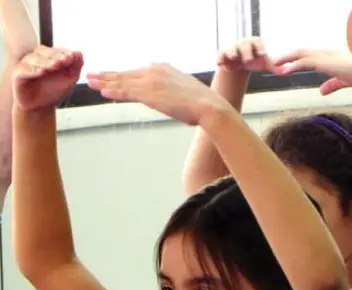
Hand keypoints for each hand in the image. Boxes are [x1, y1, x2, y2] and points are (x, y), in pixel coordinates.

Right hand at [13, 45, 82, 110]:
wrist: (40, 107)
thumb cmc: (53, 91)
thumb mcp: (69, 79)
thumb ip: (75, 67)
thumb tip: (80, 53)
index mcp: (47, 57)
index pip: (55, 51)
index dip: (64, 52)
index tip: (73, 56)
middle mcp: (35, 58)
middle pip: (44, 52)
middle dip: (56, 56)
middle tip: (65, 59)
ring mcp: (25, 65)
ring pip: (34, 60)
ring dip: (46, 62)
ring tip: (55, 65)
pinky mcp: (17, 75)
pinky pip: (23, 70)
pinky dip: (32, 70)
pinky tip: (40, 72)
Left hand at [87, 64, 226, 125]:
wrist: (208, 106)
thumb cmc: (201, 104)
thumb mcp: (184, 91)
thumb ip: (172, 90)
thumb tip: (168, 98)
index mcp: (163, 68)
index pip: (137, 73)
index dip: (122, 76)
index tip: (111, 76)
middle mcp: (154, 71)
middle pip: (126, 74)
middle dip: (108, 76)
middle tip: (92, 76)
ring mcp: (150, 82)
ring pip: (122, 82)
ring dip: (105, 82)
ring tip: (90, 82)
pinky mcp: (149, 94)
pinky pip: (126, 92)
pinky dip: (113, 91)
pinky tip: (102, 91)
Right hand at [217, 37, 275, 73]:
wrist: (240, 63)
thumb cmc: (255, 61)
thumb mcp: (264, 64)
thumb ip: (275, 67)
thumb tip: (286, 72)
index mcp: (255, 44)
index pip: (258, 42)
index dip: (260, 47)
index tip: (263, 53)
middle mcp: (243, 44)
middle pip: (245, 45)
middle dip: (246, 51)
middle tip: (248, 59)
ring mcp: (233, 48)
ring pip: (232, 49)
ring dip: (233, 52)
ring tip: (233, 56)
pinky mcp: (223, 54)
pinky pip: (221, 55)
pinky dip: (220, 59)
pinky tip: (220, 64)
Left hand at [273, 49, 351, 94]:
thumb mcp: (340, 82)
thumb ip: (330, 86)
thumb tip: (321, 92)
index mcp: (327, 57)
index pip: (308, 56)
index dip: (297, 59)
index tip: (287, 63)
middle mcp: (323, 54)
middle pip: (301, 52)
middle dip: (287, 56)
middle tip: (275, 61)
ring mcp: (321, 56)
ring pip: (299, 55)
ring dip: (286, 59)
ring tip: (275, 64)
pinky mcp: (321, 61)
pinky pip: (303, 62)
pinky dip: (292, 65)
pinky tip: (284, 70)